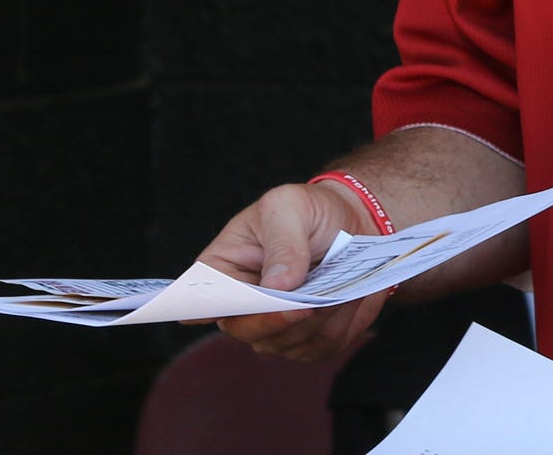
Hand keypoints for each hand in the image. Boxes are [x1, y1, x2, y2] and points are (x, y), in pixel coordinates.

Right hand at [195, 182, 385, 361]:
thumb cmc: (311, 210)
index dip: (211, 309)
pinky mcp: (308, 337)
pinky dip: (339, 325)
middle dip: (279, 319)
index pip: (199, 301)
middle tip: (307, 304)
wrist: (354, 221)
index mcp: (222, 270)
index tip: (237, 308)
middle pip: (246, 330)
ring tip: (339, 289)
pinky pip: (321, 346)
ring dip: (317, 321)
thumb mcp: (290, 206)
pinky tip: (349, 298)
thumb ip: (282, 242)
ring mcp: (274, 326)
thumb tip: (276, 286)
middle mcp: (241, 306)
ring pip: (287, 344)